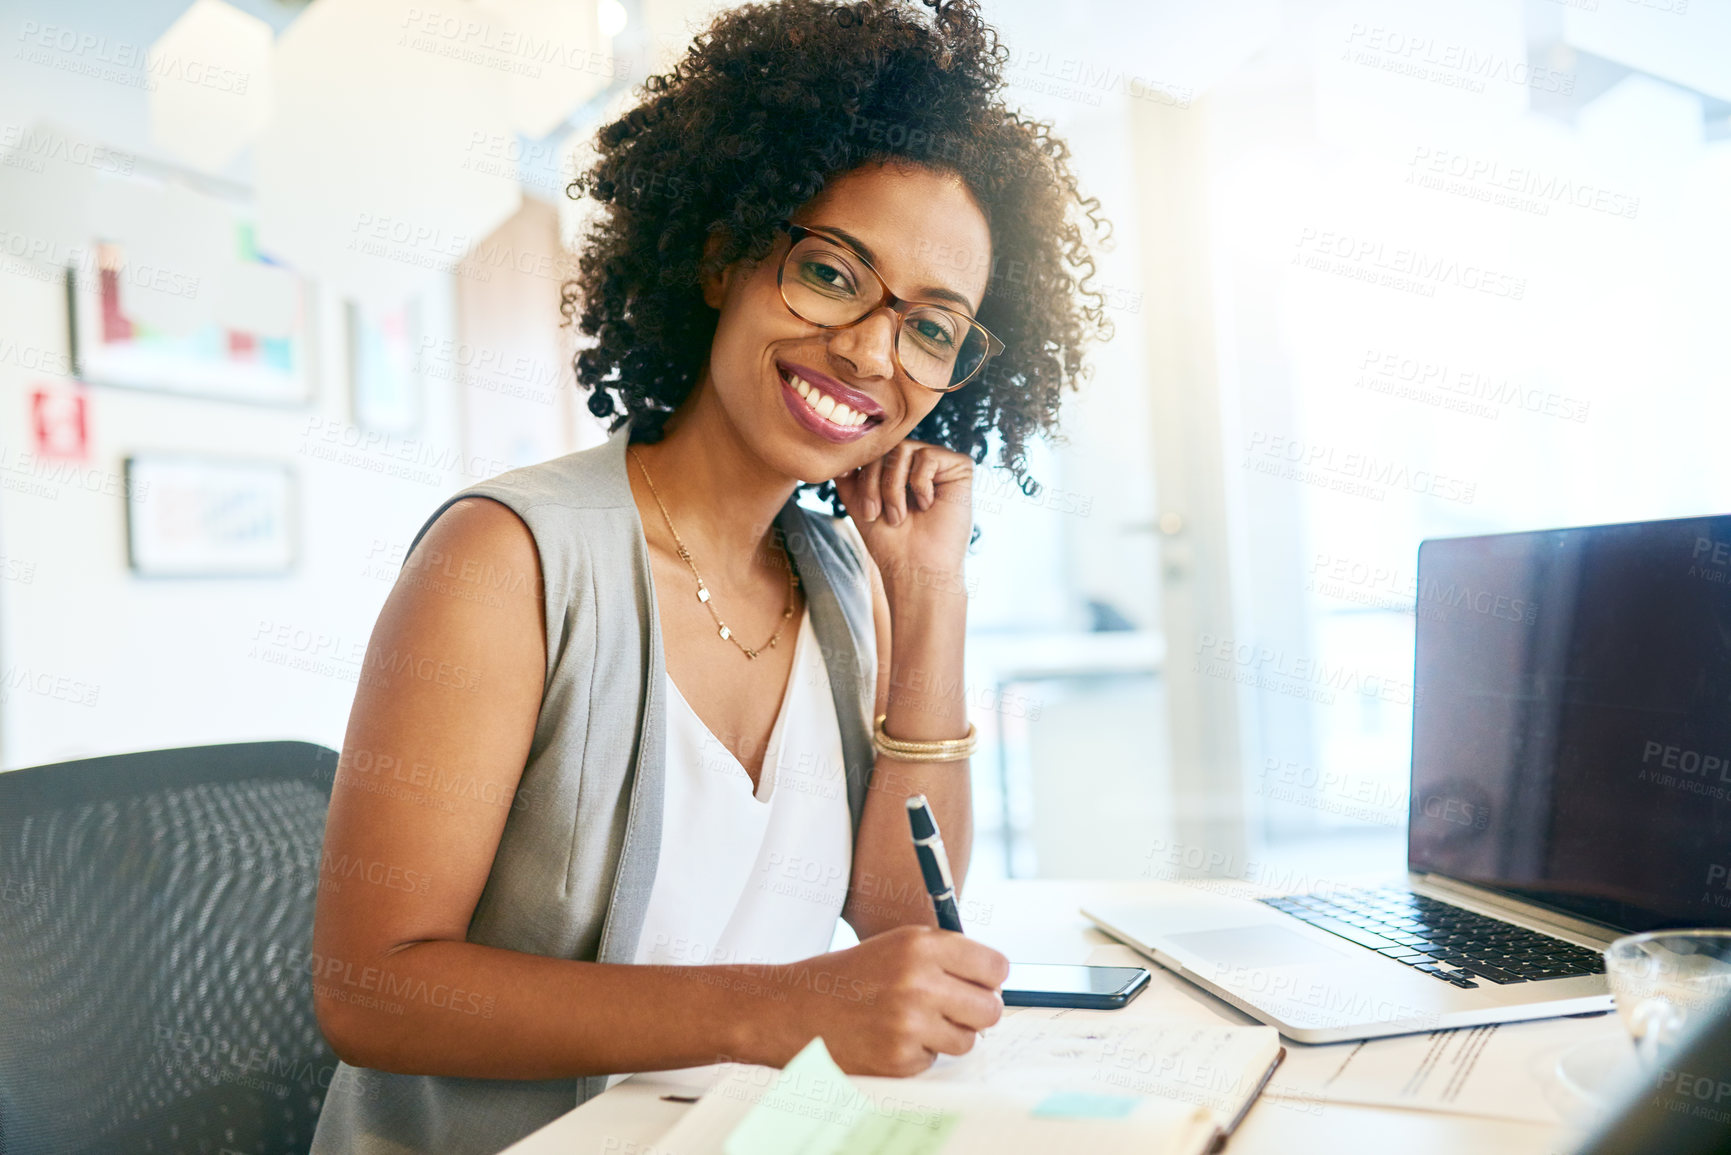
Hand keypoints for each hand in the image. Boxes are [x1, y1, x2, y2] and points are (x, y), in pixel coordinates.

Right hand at [758, 924, 1007, 1076]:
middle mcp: (919, 981)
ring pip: (968, 1040)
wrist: (792, 1009)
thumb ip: (945, 957)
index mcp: (921, 944)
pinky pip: (936, 1060)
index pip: (995, 966)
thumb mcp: (896, 946)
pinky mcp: (900, 1058)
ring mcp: (910, 1023)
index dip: (990, 978)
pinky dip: (918, 1053)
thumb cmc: (847, 977)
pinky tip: (889, 1038)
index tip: (979, 983)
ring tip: (912, 1021)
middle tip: (953, 1009)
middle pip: (991, 1009)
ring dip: (947, 1035)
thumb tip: (995, 981)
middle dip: (976, 1012)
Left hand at [833, 440, 972, 600]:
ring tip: (900, 516)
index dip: (863, 477)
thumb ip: (848, 476)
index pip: (873, 451)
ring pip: (904, 450)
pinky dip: (920, 485)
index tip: (865, 511)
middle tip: (878, 514)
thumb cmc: (890, 541)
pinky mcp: (960, 467)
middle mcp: (919, 461)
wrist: (916, 568)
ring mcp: (940, 462)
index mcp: (898, 467)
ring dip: (894, 487)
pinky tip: (928, 506)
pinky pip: (928, 457)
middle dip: (874, 483)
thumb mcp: (859, 503)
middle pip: (886, 448)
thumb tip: (839, 451)